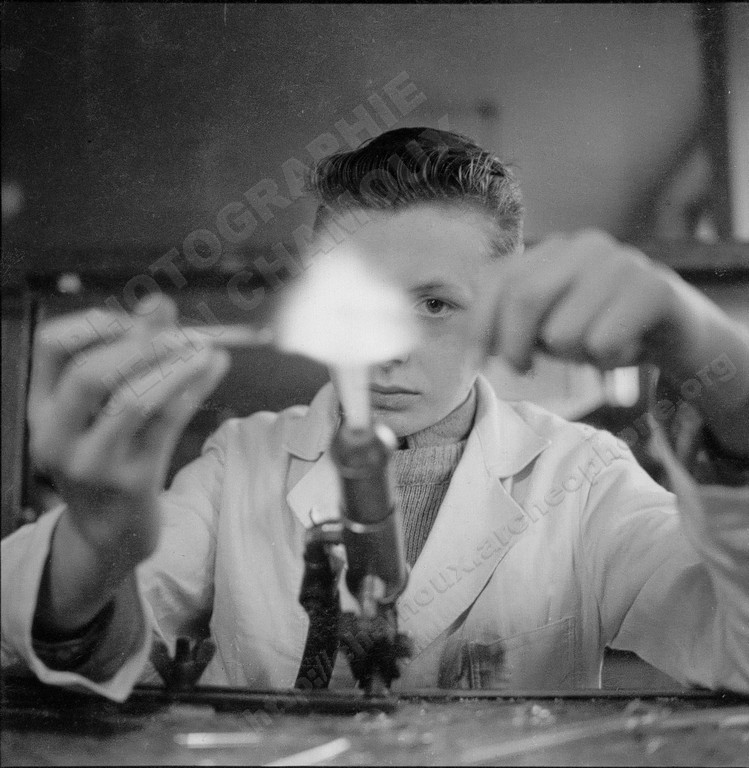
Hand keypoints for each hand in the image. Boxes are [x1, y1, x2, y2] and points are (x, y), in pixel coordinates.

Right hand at [28, 294, 229, 560]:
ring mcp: (92, 463)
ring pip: (134, 401)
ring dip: (176, 367)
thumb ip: (129, 353)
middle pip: (90, 374)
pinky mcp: (132, 481)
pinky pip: (168, 425)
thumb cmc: (109, 455)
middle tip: (181, 332)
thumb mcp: (103, 409)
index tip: (135, 317)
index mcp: (42, 408)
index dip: (95, 322)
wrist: (110, 533)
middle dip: (141, 344)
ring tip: (206, 347)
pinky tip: (214, 367)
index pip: (50, 346)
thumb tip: (158, 302)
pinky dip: (195, 389)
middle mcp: (56, 436)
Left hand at [491, 229, 716, 373]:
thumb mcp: (549, 321)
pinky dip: (606, 360)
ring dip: (572, 357)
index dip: (479, 325)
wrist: (675, 330)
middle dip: (514, 347)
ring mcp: (620, 261)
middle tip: (524, 369)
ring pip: (562, 332)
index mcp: (552, 249)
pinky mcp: (653, 287)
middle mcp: (583, 246)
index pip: (496, 279)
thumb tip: (472, 345)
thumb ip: (512, 321)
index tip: (476, 363)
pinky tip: (625, 348)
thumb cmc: (601, 327)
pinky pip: (602, 343)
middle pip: (523, 300)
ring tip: (594, 347)